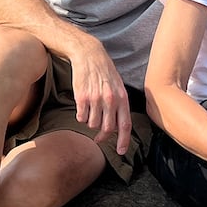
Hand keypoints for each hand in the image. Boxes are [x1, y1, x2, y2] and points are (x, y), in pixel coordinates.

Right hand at [67, 39, 130, 154]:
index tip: (121, 152)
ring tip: (90, 113)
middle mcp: (110, 100)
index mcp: (122, 98)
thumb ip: (119, 105)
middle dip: (103, 137)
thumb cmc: (104, 71)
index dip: (123, 141)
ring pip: (93, 124)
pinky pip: (81, 118)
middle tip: (98, 139)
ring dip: (91, 123)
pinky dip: (81, 117)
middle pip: (108, 129)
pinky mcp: (81, 98)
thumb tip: (119, 126)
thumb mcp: (118, 86)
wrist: (89, 55)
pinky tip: (82, 108)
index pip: (125, 125)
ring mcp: (95, 99)